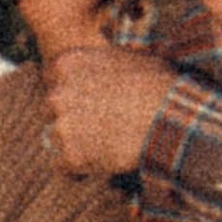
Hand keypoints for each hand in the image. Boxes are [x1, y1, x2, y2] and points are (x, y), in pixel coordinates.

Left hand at [42, 41, 177, 176]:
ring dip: (72, 143)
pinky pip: (64, 167)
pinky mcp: (71, 155)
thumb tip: (104, 53)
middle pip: (50, 110)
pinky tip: (99, 164)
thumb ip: (104, 60)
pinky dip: (78, 168)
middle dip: (68, 118)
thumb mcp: (130, 57)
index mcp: (67, 63)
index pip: (51, 80)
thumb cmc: (159, 84)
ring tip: (100, 148)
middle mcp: (57, 92)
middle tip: (95, 127)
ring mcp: (62, 125)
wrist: (171, 118)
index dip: (69, 93)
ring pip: (55, 138)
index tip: (84, 103)